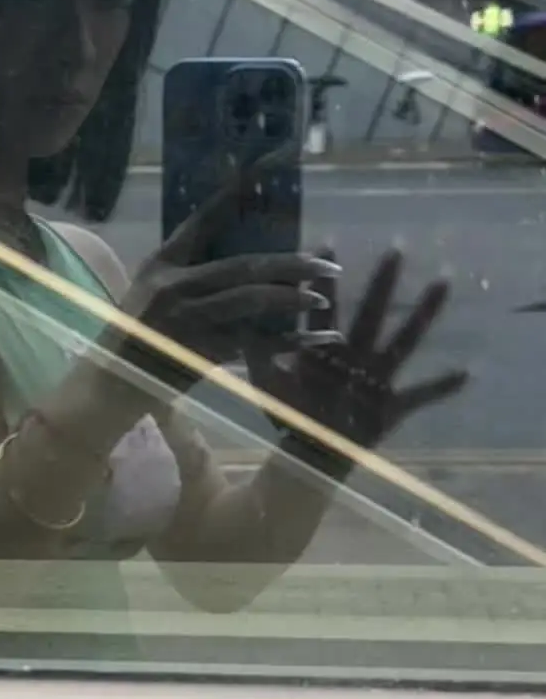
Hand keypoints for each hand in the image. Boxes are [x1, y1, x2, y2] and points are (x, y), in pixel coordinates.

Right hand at [118, 159, 341, 383]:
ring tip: (321, 299)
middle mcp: (175, 285)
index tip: (277, 160)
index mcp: (164, 263)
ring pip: (250, 300)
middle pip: (244, 265)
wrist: (111, 383)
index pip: (207, 216)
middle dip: (291, 264)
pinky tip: (321, 341)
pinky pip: (255, 344)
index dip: (242, 187)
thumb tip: (241, 254)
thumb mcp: (151, 289)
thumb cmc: (135, 333)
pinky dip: (291, 343)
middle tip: (327, 264)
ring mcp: (187, 319)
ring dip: (291, 298)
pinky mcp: (198, 352)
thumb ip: (187, 268)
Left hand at [248, 247, 468, 472]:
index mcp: (325, 350)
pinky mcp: (392, 405)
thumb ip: (254, 356)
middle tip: (397, 247)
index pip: (324, 308)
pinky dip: (441, 386)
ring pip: (403, 340)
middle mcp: (355, 356)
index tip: (323, 245)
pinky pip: (421, 395)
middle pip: (371, 312)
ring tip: (443, 283)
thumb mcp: (267, 385)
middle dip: (382, 283)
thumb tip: (232, 325)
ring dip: (423, 314)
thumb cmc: (290, 415)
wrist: (308, 453)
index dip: (322, 281)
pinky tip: (467, 372)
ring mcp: (376, 378)